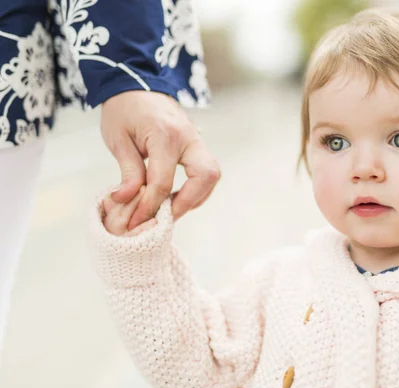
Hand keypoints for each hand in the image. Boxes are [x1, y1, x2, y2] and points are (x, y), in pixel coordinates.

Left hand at [101, 91, 219, 229]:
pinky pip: (206, 171)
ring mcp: (197, 139)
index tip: (137, 222)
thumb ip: (127, 172)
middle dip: (188, 202)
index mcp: (164, 135)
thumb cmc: (123, 110)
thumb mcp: (117, 139)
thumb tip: (126, 200)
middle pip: (205, 176)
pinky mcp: (198, 143)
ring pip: (211, 175)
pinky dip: (196, 188)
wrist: (136, 85)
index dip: (150, 206)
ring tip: (170, 209)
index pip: (163, 181)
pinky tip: (177, 196)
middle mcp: (187, 137)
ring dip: (196, 197)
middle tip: (165, 217)